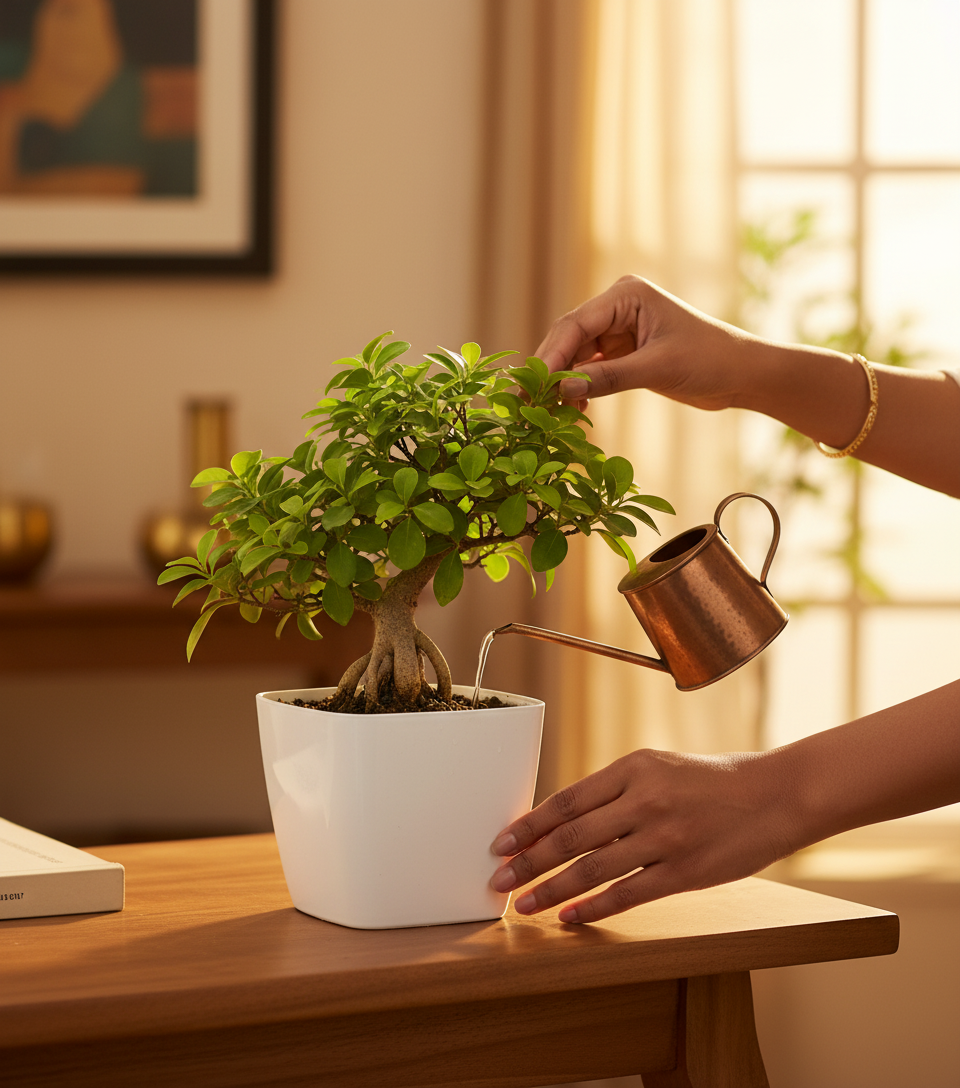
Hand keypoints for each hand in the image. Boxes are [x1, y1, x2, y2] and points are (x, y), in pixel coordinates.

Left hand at [489, 748, 798, 922]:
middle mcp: (644, 799)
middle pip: (571, 836)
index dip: (529, 824)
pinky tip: (569, 918)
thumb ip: (615, 791)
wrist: (774, 795)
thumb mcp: (659, 768)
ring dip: (552, 890)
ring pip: (593, 868)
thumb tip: (563, 821)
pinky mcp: (685, 870)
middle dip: (529, 861)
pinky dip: (594, 907)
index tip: (502, 843)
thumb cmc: (711, 781)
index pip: (567, 800)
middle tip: (498, 881)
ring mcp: (665, 836)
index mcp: (633, 767)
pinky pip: (629, 893)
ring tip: (524, 906)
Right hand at [535, 275, 758, 411]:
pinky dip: (578, 389)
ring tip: (547, 412)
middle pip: (568, 338)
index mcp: (627, 295)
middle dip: (548, 370)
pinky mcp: (622, 352)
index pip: (575, 324)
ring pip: (574, 356)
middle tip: (524, 402)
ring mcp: (618, 330)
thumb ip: (607, 379)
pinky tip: (572, 410)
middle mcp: (618, 307)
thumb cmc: (710, 360)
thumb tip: (561, 391)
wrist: (742, 374)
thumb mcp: (657, 369)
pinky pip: (589, 370)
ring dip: (561, 384)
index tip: (531, 387)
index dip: (550, 357)